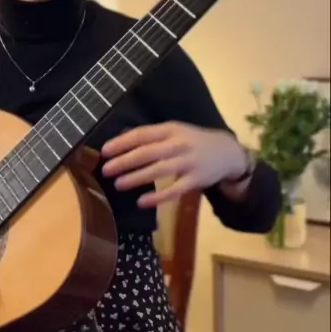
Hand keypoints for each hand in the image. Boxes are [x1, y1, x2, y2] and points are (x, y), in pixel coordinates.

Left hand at [101, 123, 246, 207]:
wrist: (227, 152)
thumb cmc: (193, 141)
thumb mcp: (174, 131)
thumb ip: (150, 135)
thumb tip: (120, 138)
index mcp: (170, 130)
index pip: (142, 134)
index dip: (122, 142)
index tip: (104, 151)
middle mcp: (178, 144)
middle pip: (148, 152)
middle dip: (125, 161)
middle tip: (106, 170)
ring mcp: (188, 162)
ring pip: (159, 170)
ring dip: (137, 177)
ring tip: (118, 184)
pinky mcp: (196, 180)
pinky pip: (175, 190)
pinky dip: (158, 197)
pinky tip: (142, 202)